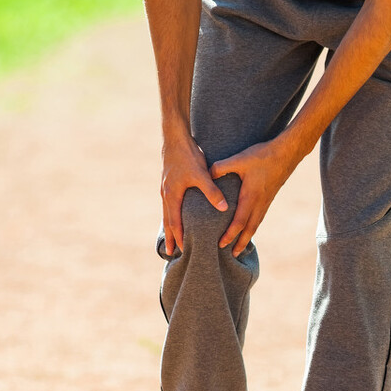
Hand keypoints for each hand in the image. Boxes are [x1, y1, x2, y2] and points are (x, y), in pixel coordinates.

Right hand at [160, 134, 227, 256]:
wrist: (175, 137)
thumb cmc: (188, 155)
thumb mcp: (201, 174)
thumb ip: (212, 192)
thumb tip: (223, 208)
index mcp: (172, 195)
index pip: (174, 222)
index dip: (178, 236)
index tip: (180, 250)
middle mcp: (166, 194)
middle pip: (168, 220)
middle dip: (170, 237)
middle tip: (171, 253)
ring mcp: (166, 188)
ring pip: (167, 212)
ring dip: (170, 227)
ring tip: (171, 239)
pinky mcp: (169, 182)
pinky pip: (169, 204)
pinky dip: (171, 214)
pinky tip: (175, 216)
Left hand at [211, 137, 303, 256]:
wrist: (287, 153)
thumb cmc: (263, 156)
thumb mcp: (240, 159)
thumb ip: (222, 167)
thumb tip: (207, 174)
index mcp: (251, 197)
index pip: (239, 222)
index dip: (230, 234)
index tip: (221, 244)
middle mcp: (259, 203)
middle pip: (250, 229)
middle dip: (241, 243)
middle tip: (233, 255)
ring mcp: (266, 201)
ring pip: (256, 224)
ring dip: (248, 236)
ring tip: (241, 246)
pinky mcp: (269, 197)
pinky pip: (260, 216)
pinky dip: (253, 226)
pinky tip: (250, 226)